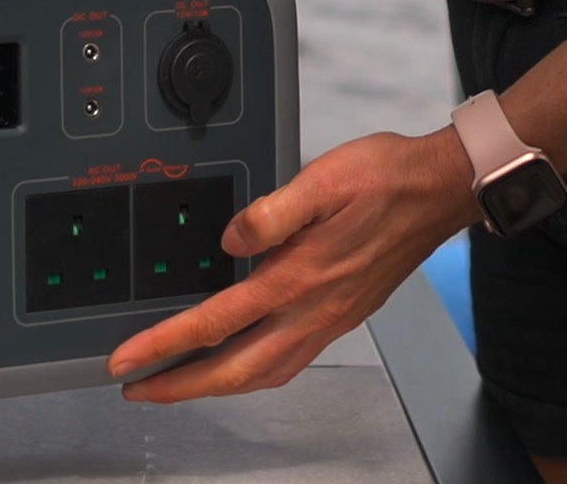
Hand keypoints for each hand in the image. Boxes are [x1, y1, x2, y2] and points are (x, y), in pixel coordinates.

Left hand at [107, 130, 480, 401]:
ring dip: (215, 386)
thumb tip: (230, 237)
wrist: (440, 190)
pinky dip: (256, 375)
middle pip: (234, 370)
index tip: (126, 360)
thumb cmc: (387, 179)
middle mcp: (312, 309)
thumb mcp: (323, 178)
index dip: (163, 346)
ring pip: (263, 374)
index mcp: (297, 277)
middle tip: (138, 389)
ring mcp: (329, 318)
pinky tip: (245, 364)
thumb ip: (271, 212)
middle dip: (179, 387)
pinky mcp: (342, 315)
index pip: (216, 324)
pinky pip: (291, 363)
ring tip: (181, 384)